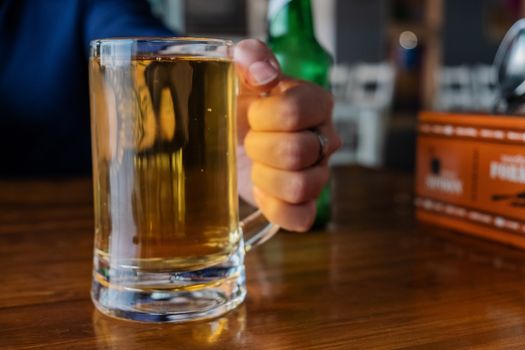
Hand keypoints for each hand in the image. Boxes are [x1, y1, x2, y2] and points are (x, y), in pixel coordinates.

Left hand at [234, 39, 340, 231]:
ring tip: (256, 164)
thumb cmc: (239, 105)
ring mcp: (319, 174)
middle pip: (297, 153)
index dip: (262, 116)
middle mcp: (325, 139)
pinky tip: (261, 189)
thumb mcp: (239, 73)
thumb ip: (251, 57)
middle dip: (259, 148)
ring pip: (301, 187)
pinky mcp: (305, 204)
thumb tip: (264, 73)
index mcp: (316, 103)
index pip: (295, 111)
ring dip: (265, 177)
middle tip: (249, 140)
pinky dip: (274, 207)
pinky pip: (300, 218)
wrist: (231, 138)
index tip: (250, 113)